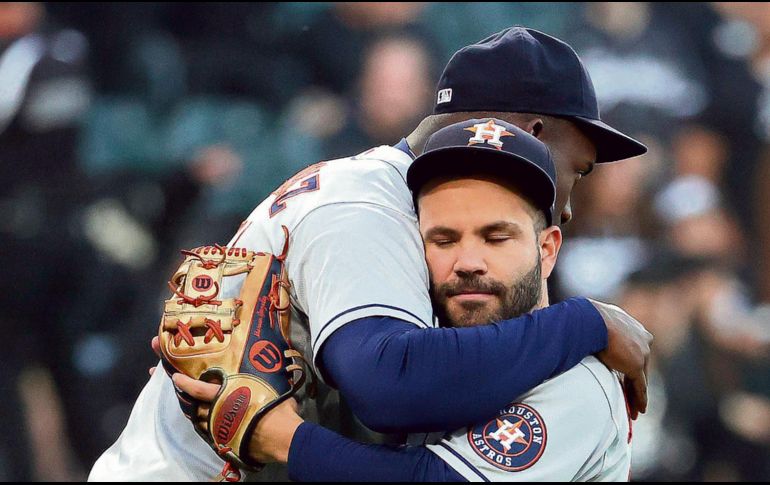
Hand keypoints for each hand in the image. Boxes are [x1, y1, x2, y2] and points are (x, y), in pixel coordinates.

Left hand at [170, 373, 302, 464]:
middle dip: (190, 401)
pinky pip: (213, 435)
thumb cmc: (276, 409)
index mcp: (226, 396)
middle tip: (188, 394)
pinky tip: (216, 426)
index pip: (198, 389)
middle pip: (196, 407)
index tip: (176, 378)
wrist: (282, 438)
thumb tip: (265, 373)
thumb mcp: (268, 387)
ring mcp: (221, 429)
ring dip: (200, 415)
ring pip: (202, 422)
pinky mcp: (227, 443)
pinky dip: (212, 429)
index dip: (185, 383)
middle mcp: (218, 413)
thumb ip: (259, 382)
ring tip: (201, 410)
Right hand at [589, 299, 652, 419]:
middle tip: (631, 396)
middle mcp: (641, 337)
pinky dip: (639, 399)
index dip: (627, 364)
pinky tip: (639, 410)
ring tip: (635, 411)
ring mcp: (641, 351)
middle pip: (639, 365)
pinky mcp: (636, 365)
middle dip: (634, 382)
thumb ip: (593, 330)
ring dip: (637, 395)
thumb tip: (574, 331)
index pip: (632, 349)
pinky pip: (640, 386)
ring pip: (641, 378)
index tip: (624, 375)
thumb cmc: (584, 318)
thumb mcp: (591, 321)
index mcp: (630, 325)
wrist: (589, 320)